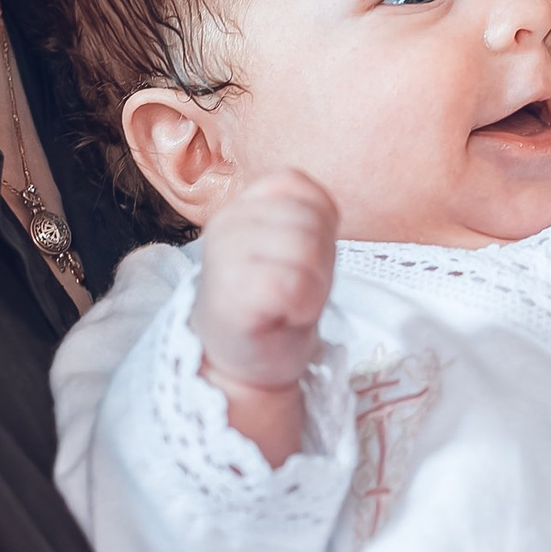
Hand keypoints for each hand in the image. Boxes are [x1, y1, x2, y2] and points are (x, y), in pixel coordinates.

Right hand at [193, 168, 338, 463]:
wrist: (243, 365)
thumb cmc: (274, 304)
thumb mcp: (291, 246)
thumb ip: (306, 215)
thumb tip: (326, 209)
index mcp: (242, 204)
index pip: (300, 186)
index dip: (318, 226)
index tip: (298, 260)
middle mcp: (226, 222)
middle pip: (309, 221)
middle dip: (319, 260)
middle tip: (295, 289)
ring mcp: (224, 257)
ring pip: (305, 250)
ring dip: (312, 286)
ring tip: (288, 303)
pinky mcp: (233, 293)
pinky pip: (294, 285)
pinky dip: (303, 307)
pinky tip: (283, 317)